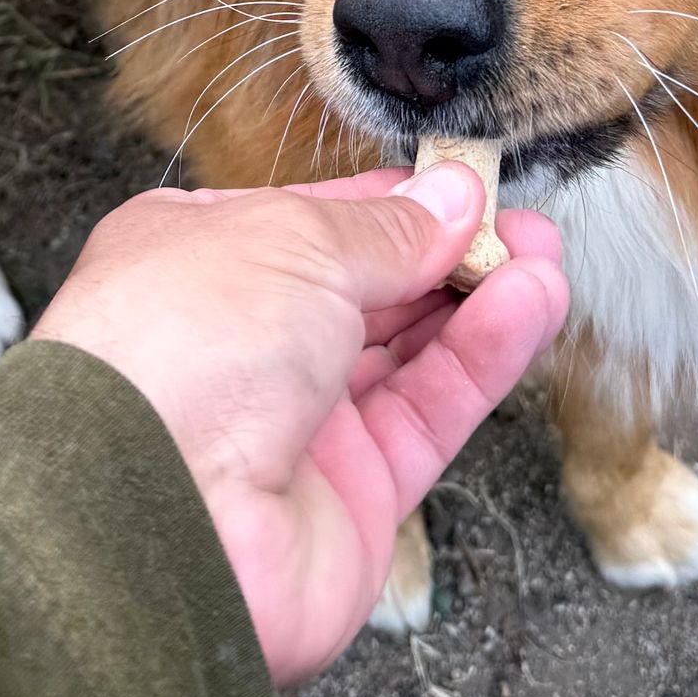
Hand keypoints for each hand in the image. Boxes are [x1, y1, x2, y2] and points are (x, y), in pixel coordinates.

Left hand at [32, 166, 567, 681]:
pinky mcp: (346, 499)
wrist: (149, 513)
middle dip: (448, 254)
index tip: (465, 184)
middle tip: (526, 223)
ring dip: (479, 304)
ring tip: (548, 261)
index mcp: (195, 259)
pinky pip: (428, 415)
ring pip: (407, 354)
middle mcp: (239, 342)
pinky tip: (530, 308)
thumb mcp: (294, 239)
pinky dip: (481, 361)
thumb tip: (452, 199)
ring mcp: (291, 426)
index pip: (310, 220)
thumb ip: (387, 229)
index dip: (391, 203)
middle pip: (365, 289)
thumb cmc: (183, 346)